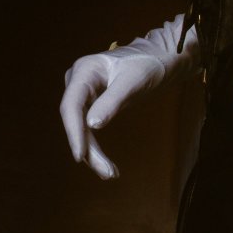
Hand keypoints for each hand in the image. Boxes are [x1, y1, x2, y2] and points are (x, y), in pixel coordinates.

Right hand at [59, 15, 196, 180]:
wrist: (161, 58)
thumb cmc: (150, 64)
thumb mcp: (134, 82)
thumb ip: (113, 101)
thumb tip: (92, 126)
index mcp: (85, 70)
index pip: (72, 105)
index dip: (74, 132)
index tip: (81, 156)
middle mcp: (79, 81)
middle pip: (75, 120)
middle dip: (88, 149)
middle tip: (107, 172)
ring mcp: (83, 92)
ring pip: (81, 128)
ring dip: (92, 153)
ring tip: (110, 173)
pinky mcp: (91, 103)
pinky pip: (88, 128)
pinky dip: (96, 146)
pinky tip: (107, 164)